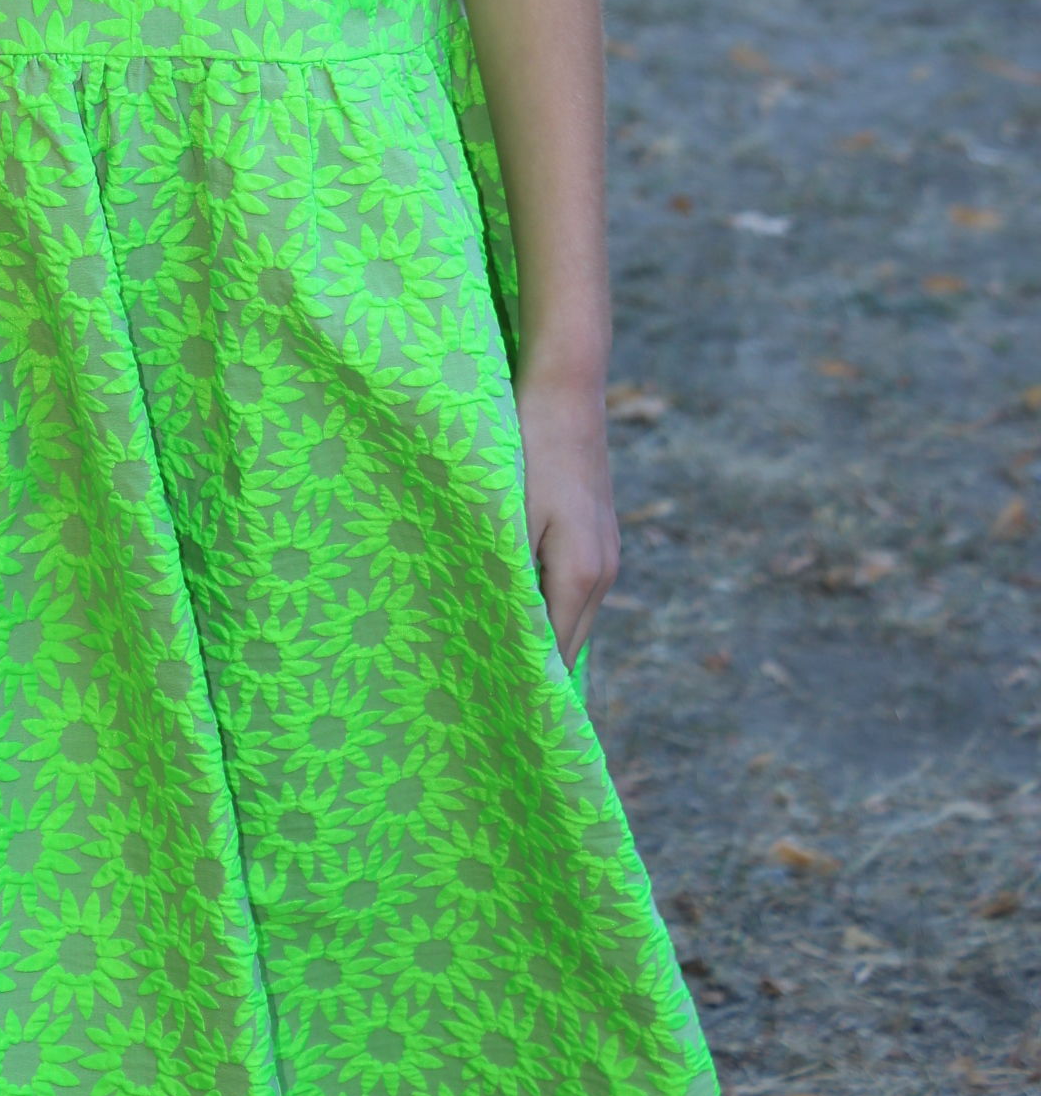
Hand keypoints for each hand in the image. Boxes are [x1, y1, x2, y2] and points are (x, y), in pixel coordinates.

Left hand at [515, 368, 619, 665]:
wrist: (566, 387)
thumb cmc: (530, 446)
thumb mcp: (512, 514)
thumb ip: (512, 576)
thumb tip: (509, 634)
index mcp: (581, 575)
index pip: (557, 654)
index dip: (529, 682)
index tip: (496, 708)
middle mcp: (603, 572)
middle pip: (569, 639)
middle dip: (535, 664)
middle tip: (489, 691)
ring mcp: (605, 550)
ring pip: (571, 610)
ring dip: (542, 630)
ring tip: (497, 649)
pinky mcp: (598, 530)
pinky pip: (572, 583)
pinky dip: (548, 599)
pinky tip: (517, 596)